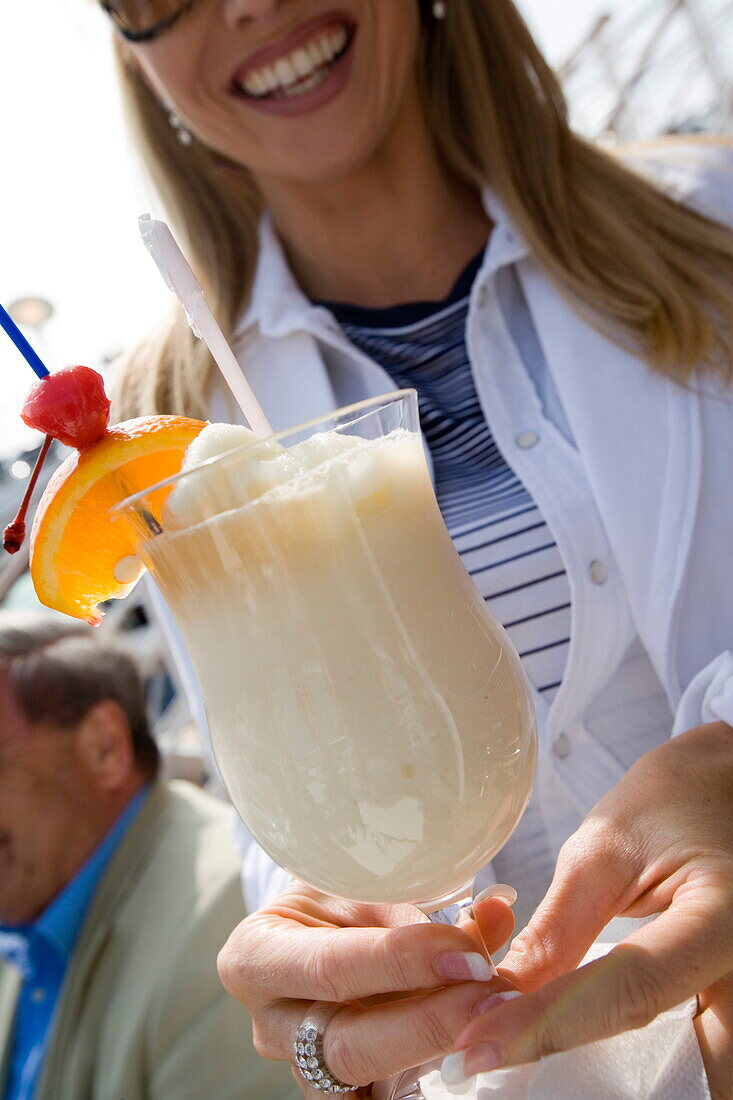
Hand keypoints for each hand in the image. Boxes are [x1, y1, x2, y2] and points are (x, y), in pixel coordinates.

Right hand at [217, 881, 514, 1095]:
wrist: (321, 927)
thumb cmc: (339, 896)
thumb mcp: (366, 888)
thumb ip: (424, 906)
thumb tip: (497, 912)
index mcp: (255, 954)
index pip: (330, 966)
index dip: (401, 962)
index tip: (467, 954)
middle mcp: (268, 1021)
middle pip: (348, 1042)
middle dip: (429, 1020)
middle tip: (492, 995)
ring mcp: (298, 1066)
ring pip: (367, 1079)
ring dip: (436, 1047)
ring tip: (493, 1017)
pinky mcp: (334, 1090)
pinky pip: (378, 1096)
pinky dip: (425, 1072)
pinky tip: (470, 1047)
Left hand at [448, 722, 732, 1097]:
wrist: (726, 788)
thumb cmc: (672, 803)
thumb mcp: (604, 851)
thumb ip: (557, 932)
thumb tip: (494, 999)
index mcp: (725, 916)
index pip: (628, 989)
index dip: (545, 1024)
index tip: (474, 1046)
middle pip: (673, 1060)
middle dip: (588, 1073)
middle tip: (493, 1052)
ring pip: (689, 1074)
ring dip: (613, 1075)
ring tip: (520, 1044)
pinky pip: (694, 1058)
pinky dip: (637, 1064)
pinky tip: (574, 1045)